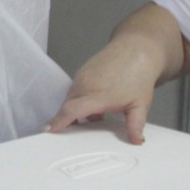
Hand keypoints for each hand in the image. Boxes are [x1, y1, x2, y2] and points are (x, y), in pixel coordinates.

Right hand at [43, 35, 158, 144]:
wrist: (136, 49)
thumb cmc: (138, 74)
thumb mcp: (140, 104)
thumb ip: (135, 125)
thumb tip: (136, 140)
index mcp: (97, 96)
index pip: (71, 111)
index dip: (58, 121)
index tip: (49, 129)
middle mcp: (85, 86)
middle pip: (67, 106)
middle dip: (67, 119)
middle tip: (76, 130)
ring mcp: (81, 77)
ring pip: (70, 98)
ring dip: (76, 108)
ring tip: (95, 115)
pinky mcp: (82, 72)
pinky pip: (74, 89)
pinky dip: (80, 98)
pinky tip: (96, 101)